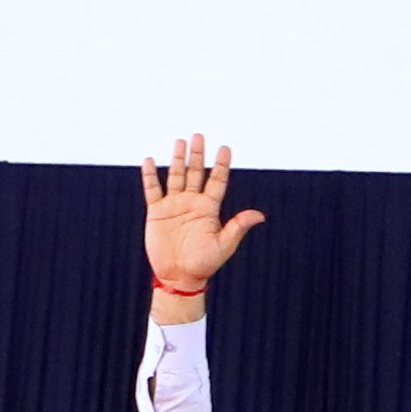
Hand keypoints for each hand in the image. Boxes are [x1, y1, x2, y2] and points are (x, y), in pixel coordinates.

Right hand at [140, 135, 262, 296]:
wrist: (179, 276)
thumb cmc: (204, 264)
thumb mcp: (224, 245)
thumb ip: (238, 227)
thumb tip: (260, 215)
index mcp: (209, 209)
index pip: (217, 181)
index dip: (222, 165)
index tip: (226, 148)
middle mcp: (192, 203)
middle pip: (196, 173)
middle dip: (198, 155)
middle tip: (199, 135)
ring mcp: (174, 205)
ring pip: (176, 176)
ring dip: (178, 159)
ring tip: (180, 142)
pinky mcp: (156, 211)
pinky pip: (152, 189)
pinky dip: (150, 175)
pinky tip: (150, 161)